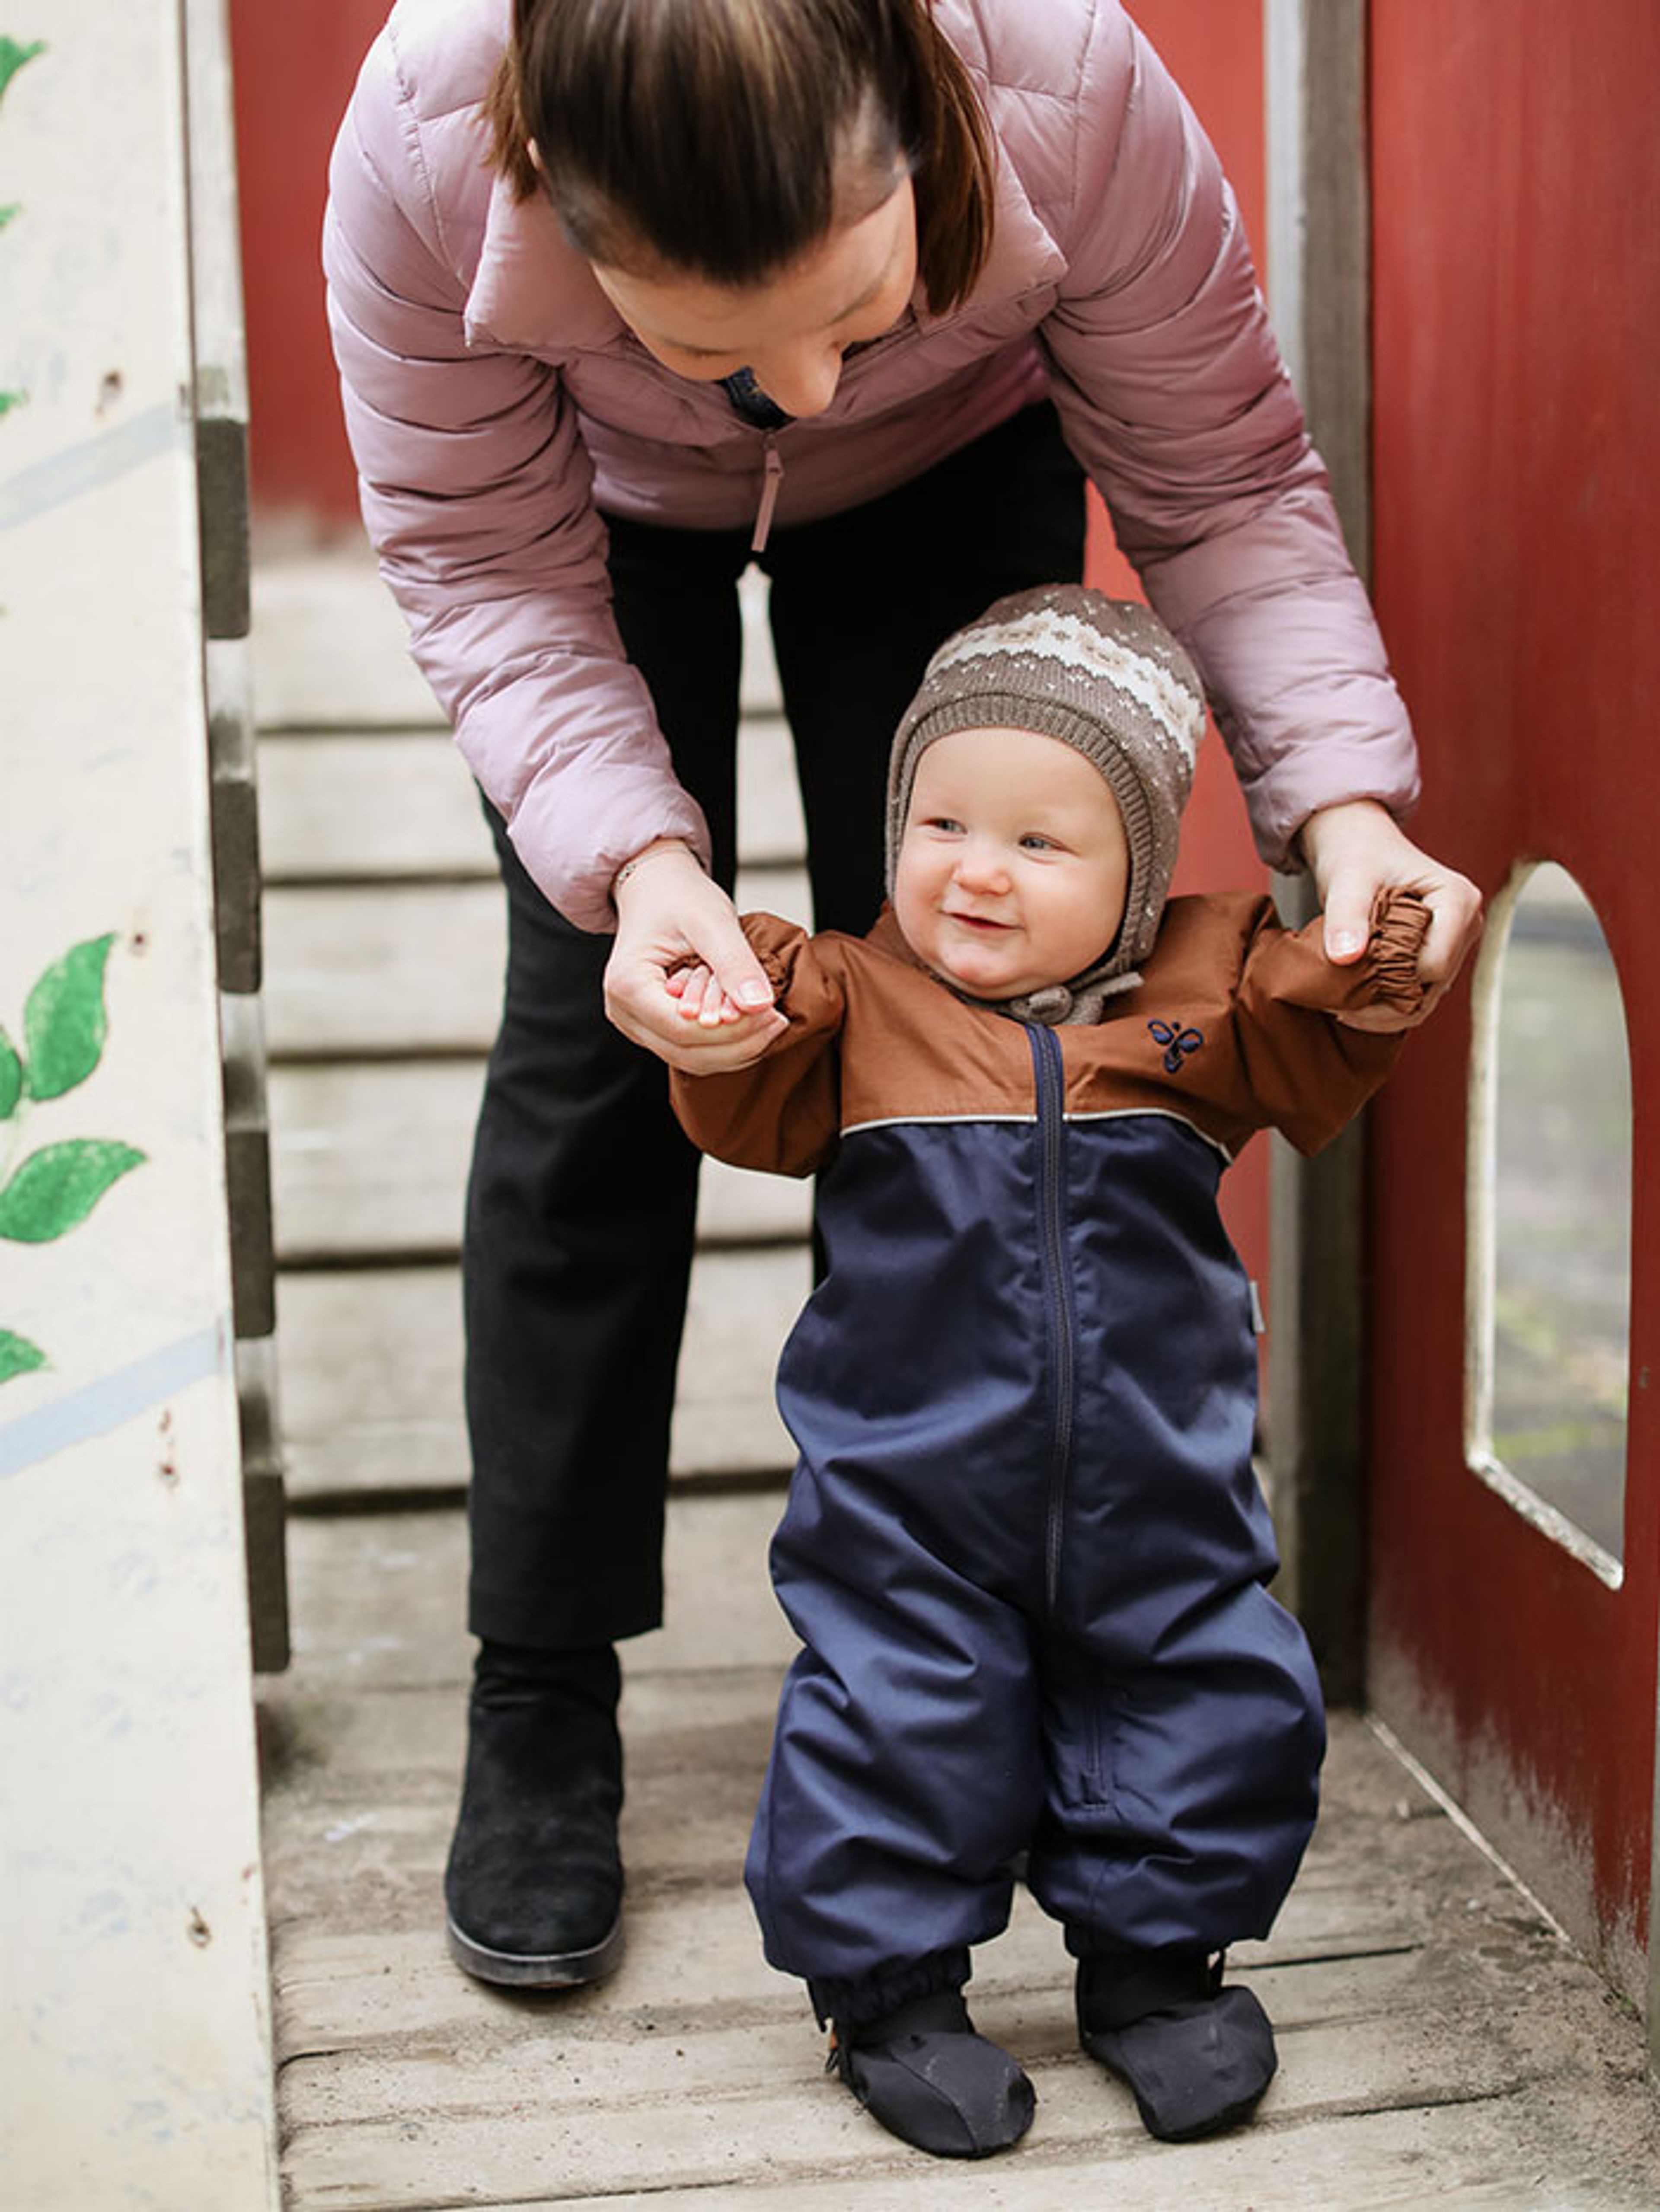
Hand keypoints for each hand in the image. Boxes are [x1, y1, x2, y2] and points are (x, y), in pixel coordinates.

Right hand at [602, 842, 786, 1069]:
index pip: (684, 1029)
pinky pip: (688, 1049)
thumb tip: (759, 1005)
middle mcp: (622, 1012)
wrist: (656, 888)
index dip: (733, 1030)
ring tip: (769, 1022)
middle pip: (686, 1052)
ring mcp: (634, 1023)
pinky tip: (750, 1024)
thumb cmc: (677, 897)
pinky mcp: (650, 1027)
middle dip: (737, 1043)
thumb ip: (734, 963)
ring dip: (733, 1048)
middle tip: (778, 1020)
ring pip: (688, 1059)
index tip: (773, 1013)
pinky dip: (722, 1044)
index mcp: (627, 985)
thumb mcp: (711, 921)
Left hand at [1298, 799, 1482, 1031]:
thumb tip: (1345, 958)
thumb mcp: (1348, 881)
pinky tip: (1353, 1002)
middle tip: (1337, 1006)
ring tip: (1341, 1007)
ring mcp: (1456, 942)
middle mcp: (1466, 924)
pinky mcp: (1439, 954)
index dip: (1389, 981)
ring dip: (1385, 1010)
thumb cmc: (1357, 855)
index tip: (1344, 984)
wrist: (1358, 845)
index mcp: (1458, 900)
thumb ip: (1347, 917)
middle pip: (1431, 986)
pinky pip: (1418, 991)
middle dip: (1385, 1003)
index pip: (1432, 964)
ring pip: (1426, 996)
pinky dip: (1387, 1003)